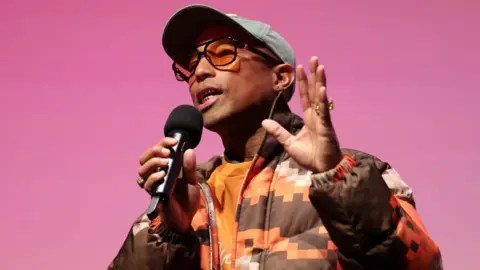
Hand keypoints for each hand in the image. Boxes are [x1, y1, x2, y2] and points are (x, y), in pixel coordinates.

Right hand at [138, 137, 199, 232]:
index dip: (162, 143)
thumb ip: (190, 167)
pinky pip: (147, 185)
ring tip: (167, 162)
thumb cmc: (187, 199)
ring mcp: (153, 186)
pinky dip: (154, 177)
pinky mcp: (154, 196)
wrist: (187, 219)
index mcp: (163, 168)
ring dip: (153, 163)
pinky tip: (163, 175)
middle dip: (155, 151)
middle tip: (168, 152)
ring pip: (142, 170)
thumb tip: (190, 150)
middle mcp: (155, 175)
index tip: (174, 141)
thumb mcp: (192, 181)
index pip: (156, 152)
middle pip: (144, 158)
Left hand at [262, 57, 341, 172]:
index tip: (299, 67)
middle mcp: (317, 116)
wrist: (322, 170)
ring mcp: (323, 120)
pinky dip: (323, 100)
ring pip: (320, 97)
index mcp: (309, 118)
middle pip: (314, 91)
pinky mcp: (326, 127)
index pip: (304, 96)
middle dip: (313, 75)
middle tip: (313, 58)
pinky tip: (322, 89)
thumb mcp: (289, 143)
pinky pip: (324, 112)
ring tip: (320, 66)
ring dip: (320, 81)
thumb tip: (264, 121)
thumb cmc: (310, 157)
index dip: (302, 82)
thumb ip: (278, 131)